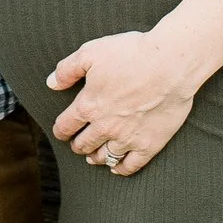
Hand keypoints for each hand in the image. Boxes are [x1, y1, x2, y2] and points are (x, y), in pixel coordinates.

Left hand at [48, 29, 196, 176]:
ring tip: (93, 157)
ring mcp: (128, 138)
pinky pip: (131, 165)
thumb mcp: (91, 52)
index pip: (66, 126)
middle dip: (77, 145)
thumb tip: (51, 83)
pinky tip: (117, 168)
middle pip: (83, 144)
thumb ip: (67, 69)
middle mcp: (105, 127)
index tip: (61, 131)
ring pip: (105, 157)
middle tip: (78, 144)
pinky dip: (121, 169)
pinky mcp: (150, 144)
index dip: (60, 130)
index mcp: (88, 106)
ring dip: (96, 157)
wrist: (170, 63)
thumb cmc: (132, 53)